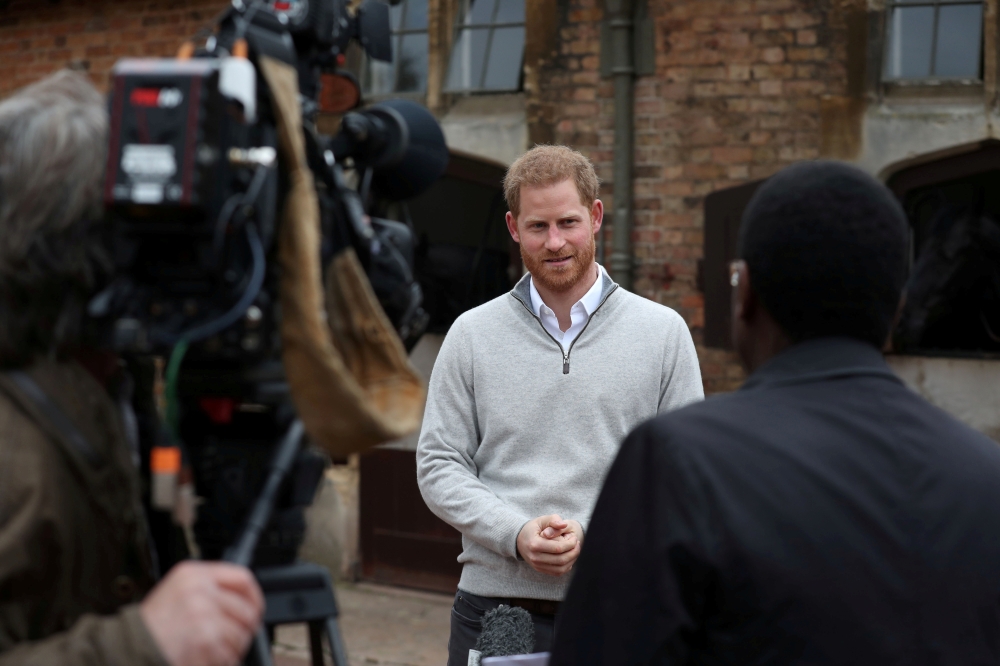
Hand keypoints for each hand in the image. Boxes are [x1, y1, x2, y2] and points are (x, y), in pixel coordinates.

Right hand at [141, 561, 264, 665]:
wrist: (127, 649)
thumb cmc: (150, 626)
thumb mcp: (176, 591)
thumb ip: (207, 589)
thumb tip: (242, 600)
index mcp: (194, 574)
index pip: (242, 578)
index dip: (254, 597)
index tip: (255, 609)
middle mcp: (201, 591)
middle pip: (247, 610)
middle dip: (244, 631)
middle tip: (233, 640)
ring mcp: (205, 616)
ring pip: (240, 636)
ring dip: (231, 650)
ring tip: (211, 652)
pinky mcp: (206, 641)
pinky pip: (229, 656)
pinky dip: (222, 662)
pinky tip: (204, 660)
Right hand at [517, 514, 581, 576]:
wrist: (519, 540)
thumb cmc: (532, 528)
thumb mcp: (541, 520)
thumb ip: (553, 520)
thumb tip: (564, 525)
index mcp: (534, 544)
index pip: (557, 548)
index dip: (570, 544)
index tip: (574, 538)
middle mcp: (535, 557)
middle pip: (560, 560)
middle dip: (573, 552)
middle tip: (577, 544)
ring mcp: (537, 565)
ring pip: (560, 569)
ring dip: (572, 560)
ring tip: (575, 550)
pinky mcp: (540, 569)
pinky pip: (557, 573)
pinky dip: (566, 567)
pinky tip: (569, 557)